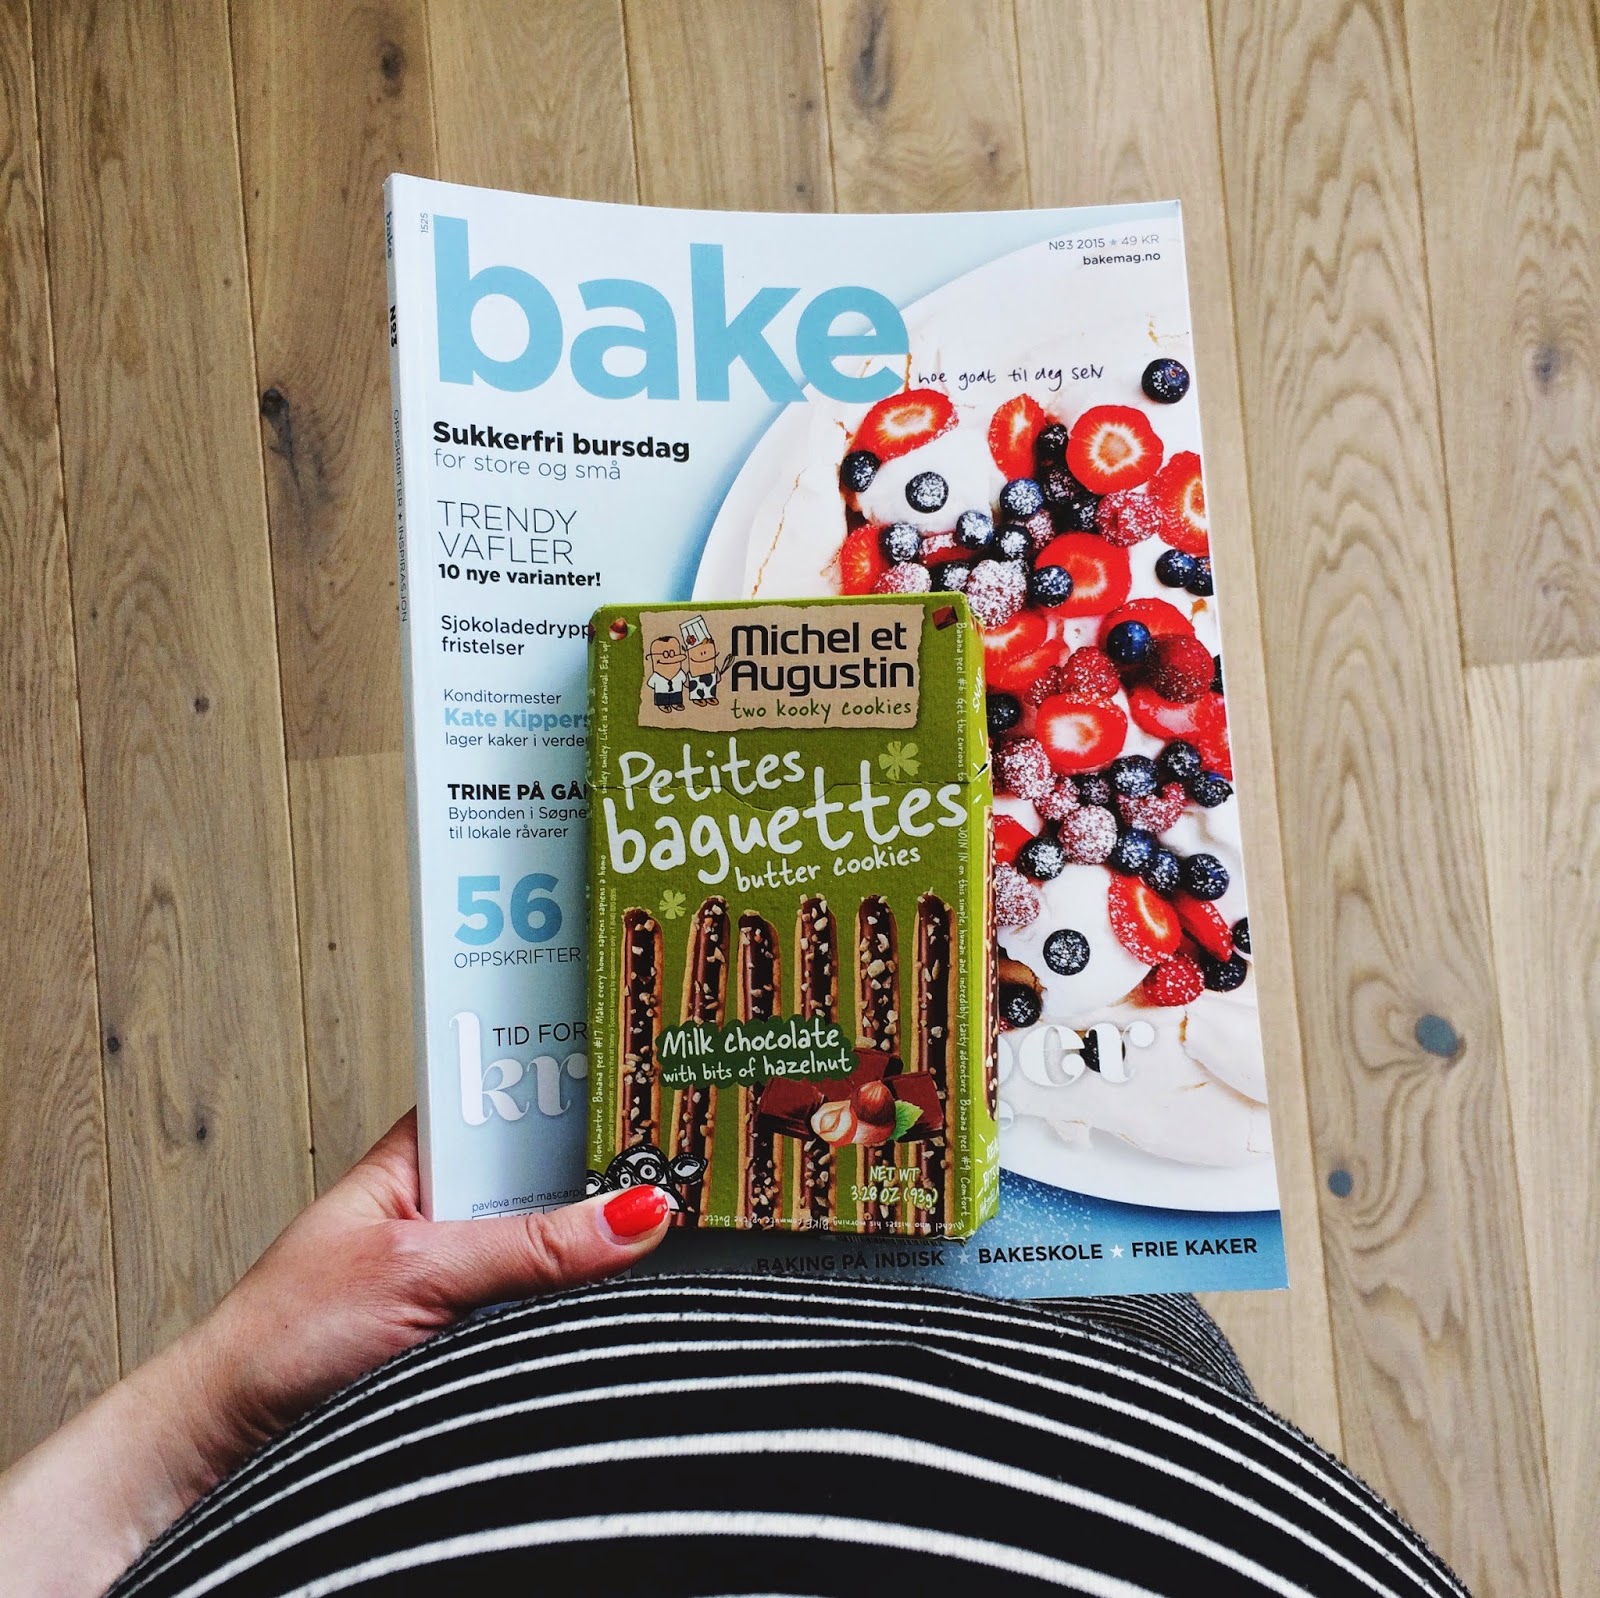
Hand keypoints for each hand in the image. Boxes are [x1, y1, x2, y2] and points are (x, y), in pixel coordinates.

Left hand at [0, 1110, 669, 1596]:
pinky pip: (552, 1293)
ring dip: (595, 1240)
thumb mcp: (418, 1272)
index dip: (581, 1082)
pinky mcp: (485, 1319)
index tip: (651, 1079)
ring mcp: (473, 1259)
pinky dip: (581, 1295)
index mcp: (427, 1149)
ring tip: (655, 1223)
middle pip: (556, 1164)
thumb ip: (528, 1245)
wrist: (238, 1434)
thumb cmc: (285, 1332)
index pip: (520, 1089)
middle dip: (605, 1169)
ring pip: (560, 1232)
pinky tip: (618, 1282)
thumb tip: (631, 1214)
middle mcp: (456, 1196)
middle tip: (668, 1163)